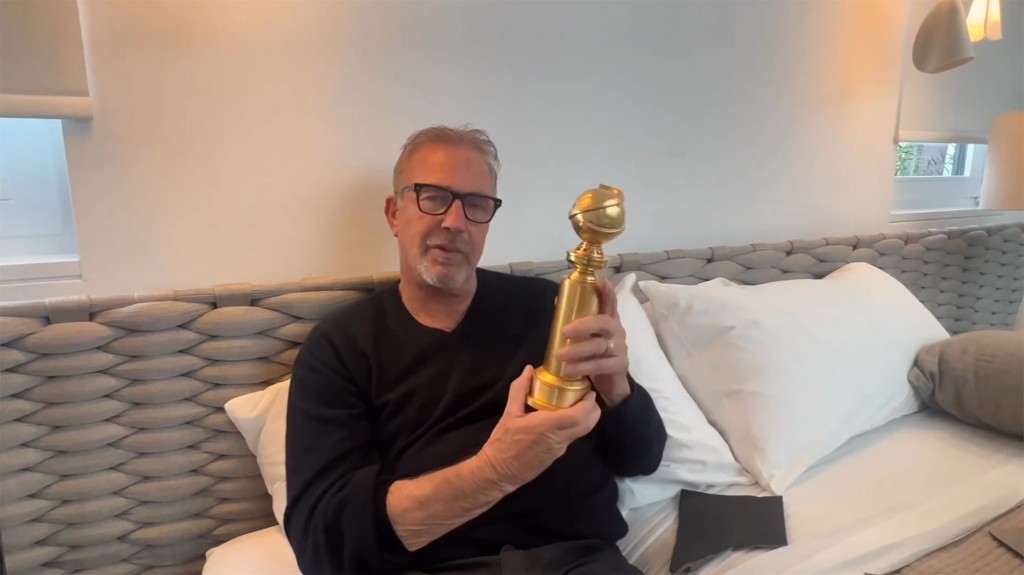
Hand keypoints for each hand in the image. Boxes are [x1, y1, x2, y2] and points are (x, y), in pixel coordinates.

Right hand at [477, 365, 600, 490]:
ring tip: (577, 403)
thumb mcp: (509, 413)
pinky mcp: (557, 455)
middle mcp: (559, 438)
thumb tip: (529, 369)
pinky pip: (572, 437)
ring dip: (586, 417)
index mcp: (548, 426)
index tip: (588, 391)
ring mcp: (560, 449)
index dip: (589, 403)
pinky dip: (576, 425)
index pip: (579, 415)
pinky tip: (565, 417)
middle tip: (587, 396)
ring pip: (582, 432)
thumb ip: (520, 389)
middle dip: (593, 409)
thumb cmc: (503, 442)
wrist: (499, 472)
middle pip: (588, 424)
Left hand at [554, 278, 630, 406]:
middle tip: (563, 331)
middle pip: (603, 322)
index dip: (607, 293)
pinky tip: (569, 370)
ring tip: (559, 355)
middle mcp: (618, 331)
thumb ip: (575, 321)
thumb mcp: (586, 338)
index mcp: (609, 321)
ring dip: (577, 350)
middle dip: (583, 325)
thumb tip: (557, 301)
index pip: (610, 303)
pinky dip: (583, 367)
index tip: (602, 281)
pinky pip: (600, 365)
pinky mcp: (620, 365)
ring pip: (599, 346)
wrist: (611, 384)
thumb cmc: (595, 356)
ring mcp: (621, 348)